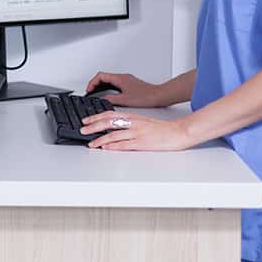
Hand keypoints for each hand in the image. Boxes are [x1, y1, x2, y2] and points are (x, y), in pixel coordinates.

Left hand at [80, 110, 194, 150]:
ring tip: (90, 143)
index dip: (95, 117)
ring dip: (99, 139)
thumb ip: (129, 123)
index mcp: (133, 117)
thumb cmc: (163, 129)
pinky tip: (105, 148)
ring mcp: (138, 133)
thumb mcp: (143, 122)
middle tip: (82, 130)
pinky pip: (125, 144)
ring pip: (114, 134)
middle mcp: (133, 123)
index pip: (109, 114)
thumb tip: (115, 128)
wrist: (179, 132)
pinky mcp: (143, 143)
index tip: (86, 120)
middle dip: (93, 126)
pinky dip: (113, 146)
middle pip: (108, 122)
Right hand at [84, 71, 166, 107]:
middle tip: (91, 92)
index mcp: (120, 78)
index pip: (100, 76)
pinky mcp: (130, 84)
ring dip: (102, 86)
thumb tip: (102, 100)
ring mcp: (127, 80)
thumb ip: (111, 100)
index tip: (89, 90)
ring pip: (110, 80)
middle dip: (95, 84)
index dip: (92, 83)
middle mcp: (123, 77)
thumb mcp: (124, 100)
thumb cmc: (146, 97)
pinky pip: (115, 83)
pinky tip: (110, 95)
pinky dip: (109, 88)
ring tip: (97, 93)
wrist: (158, 96)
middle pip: (104, 77)